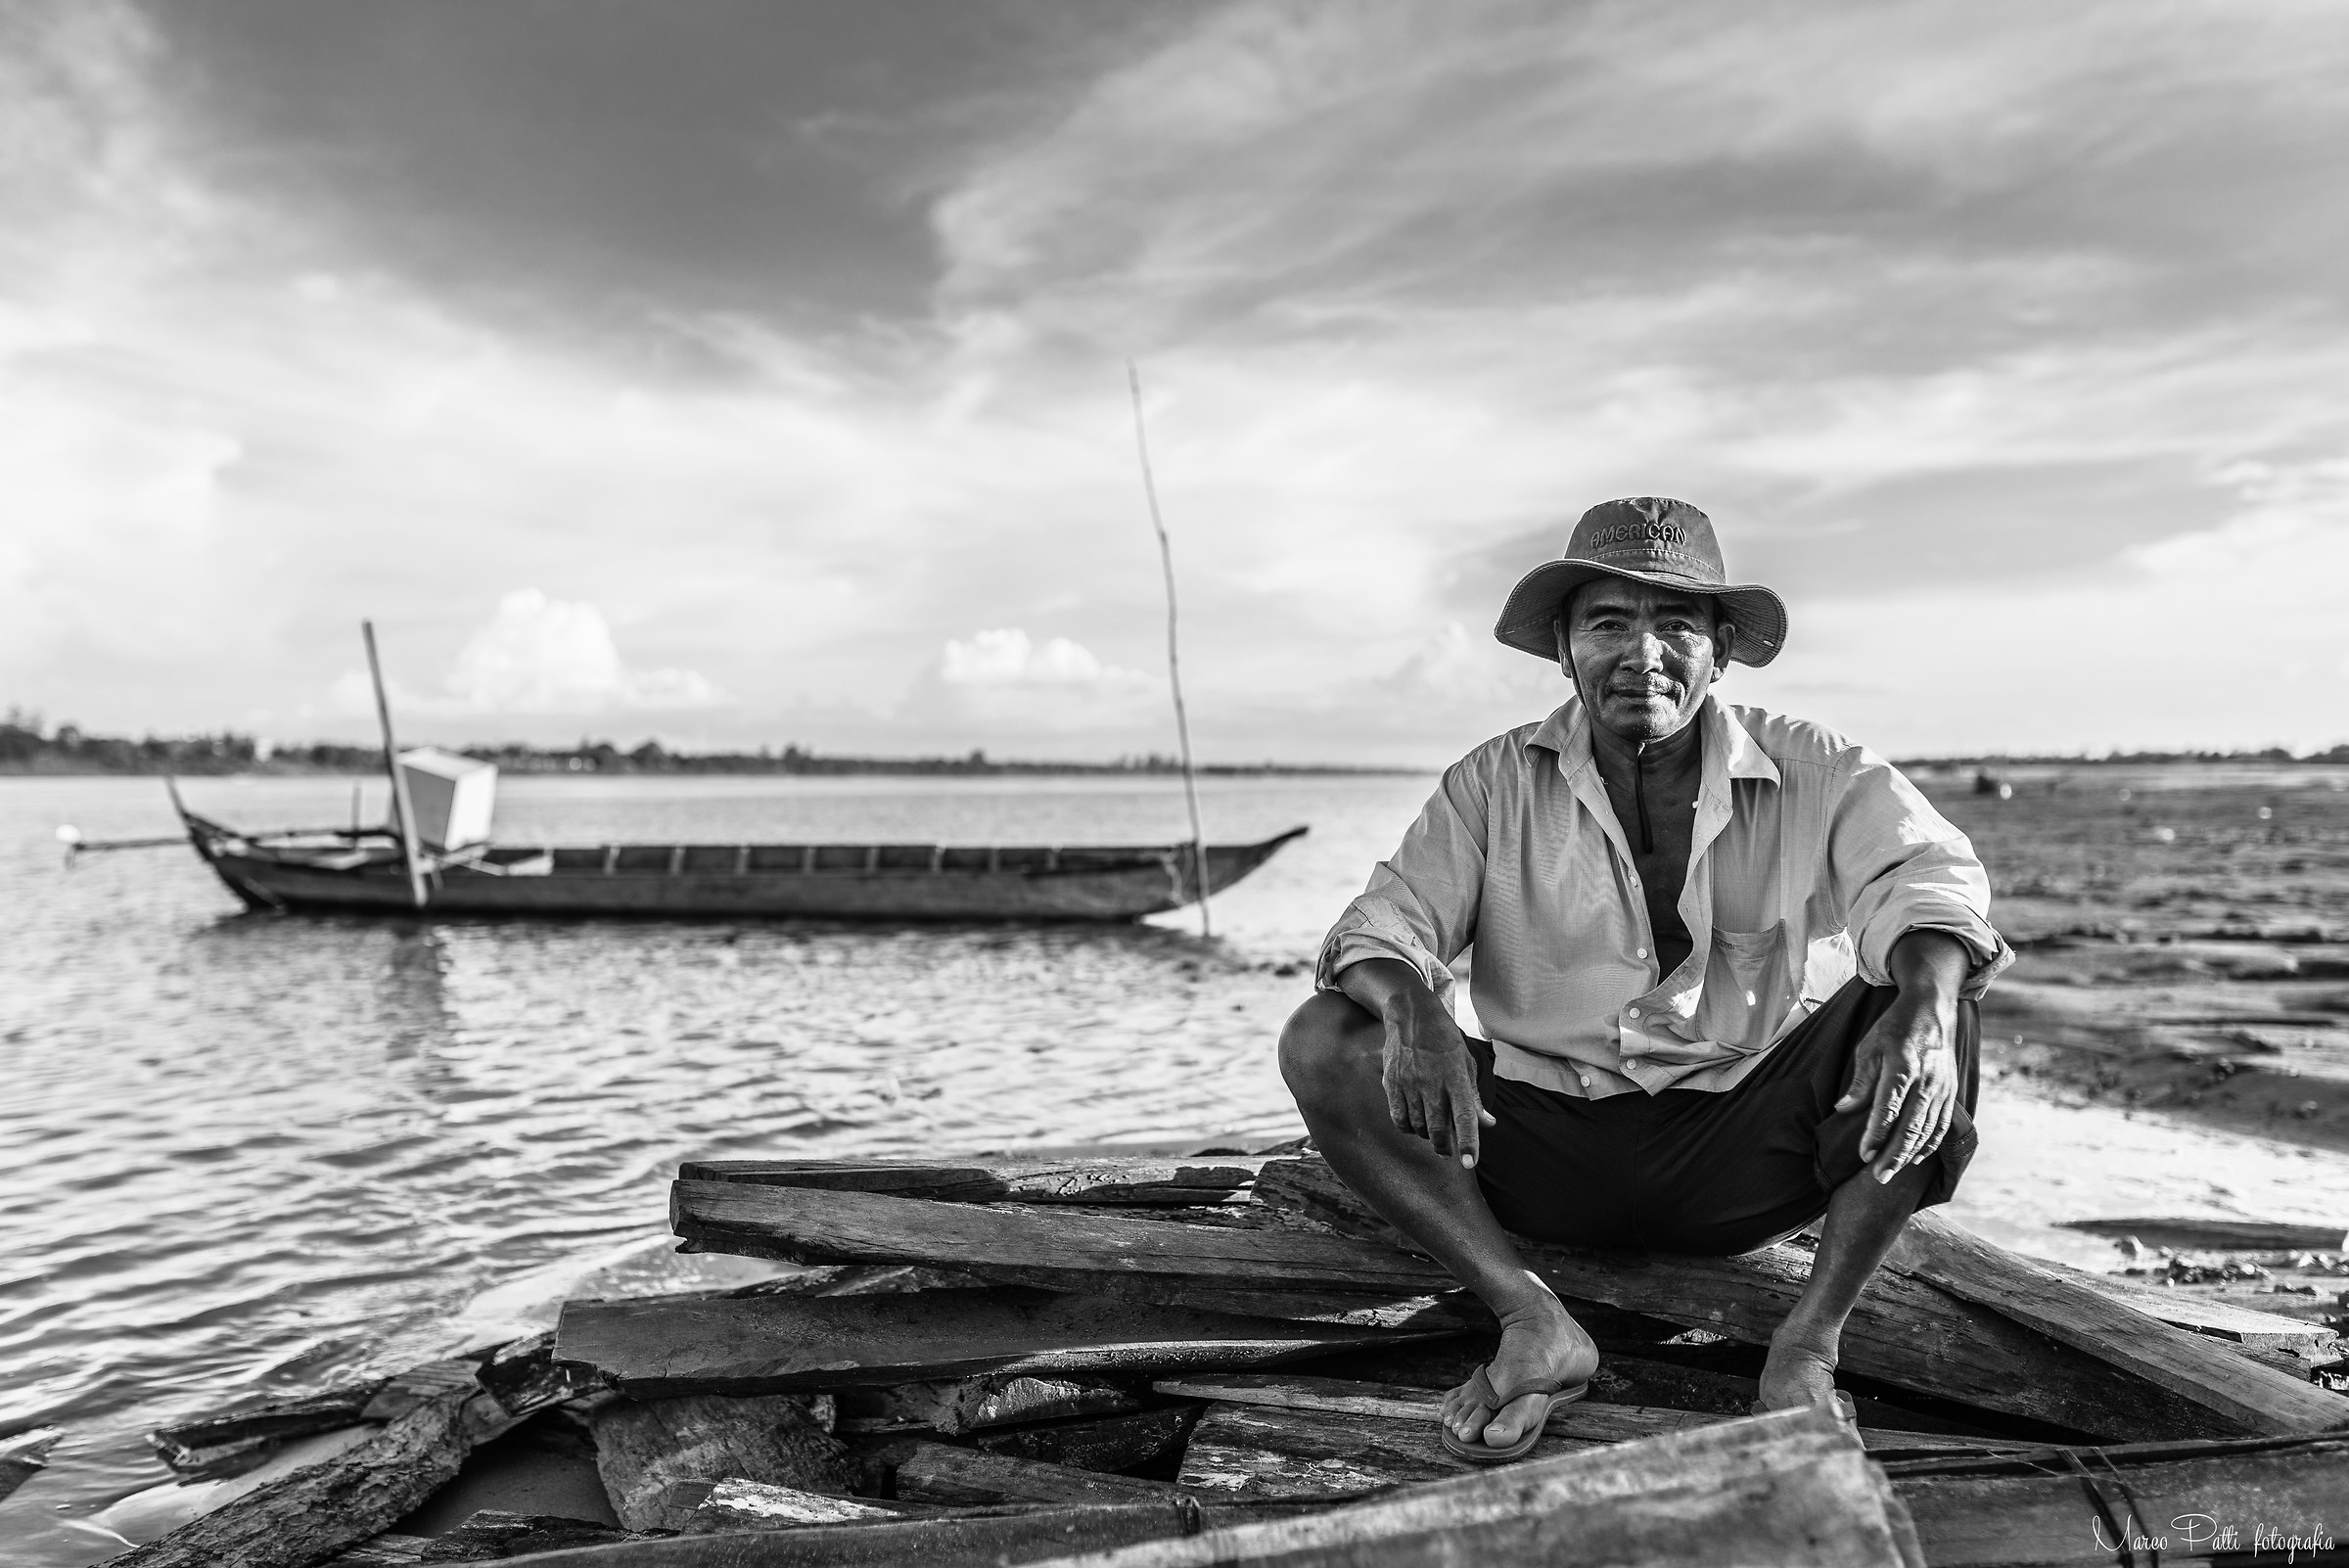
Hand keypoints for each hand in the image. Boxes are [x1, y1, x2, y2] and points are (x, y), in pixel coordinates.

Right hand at [1378, 987, 1494, 1167]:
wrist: (1412, 1016)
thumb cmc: (1445, 1042)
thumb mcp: (1466, 1064)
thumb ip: (1474, 1098)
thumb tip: (1487, 1124)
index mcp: (1456, 1077)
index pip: (1464, 1116)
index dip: (1467, 1142)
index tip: (1468, 1162)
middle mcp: (1432, 1082)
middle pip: (1437, 1129)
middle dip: (1444, 1147)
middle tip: (1447, 1149)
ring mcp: (1409, 1083)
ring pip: (1417, 1127)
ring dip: (1426, 1135)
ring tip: (1431, 1127)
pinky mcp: (1391, 1083)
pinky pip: (1398, 1118)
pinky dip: (1408, 1127)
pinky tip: (1414, 1121)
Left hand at [1835, 992, 1957, 1182]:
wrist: (1932, 1011)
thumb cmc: (1894, 1029)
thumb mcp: (1869, 1047)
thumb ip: (1860, 1081)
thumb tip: (1843, 1109)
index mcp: (1903, 1068)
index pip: (1888, 1109)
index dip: (1876, 1134)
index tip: (1863, 1155)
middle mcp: (1926, 1082)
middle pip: (1910, 1126)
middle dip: (1893, 1155)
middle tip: (1878, 1177)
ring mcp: (1942, 1089)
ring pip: (1926, 1130)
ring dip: (1909, 1155)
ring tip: (1891, 1173)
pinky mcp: (1951, 1092)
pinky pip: (1941, 1125)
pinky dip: (1929, 1144)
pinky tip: (1916, 1158)